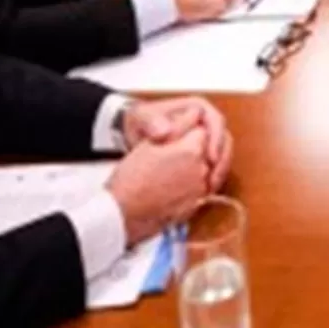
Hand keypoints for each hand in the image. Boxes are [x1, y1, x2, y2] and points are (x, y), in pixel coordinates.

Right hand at [106, 128, 209, 244]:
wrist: (122, 213)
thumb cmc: (131, 178)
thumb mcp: (149, 143)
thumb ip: (178, 125)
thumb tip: (195, 114)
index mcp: (192, 148)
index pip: (201, 131)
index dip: (187, 134)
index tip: (174, 141)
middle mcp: (202, 168)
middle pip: (206, 151)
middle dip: (193, 151)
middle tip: (169, 159)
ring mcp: (200, 189)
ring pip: (206, 171)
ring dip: (194, 169)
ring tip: (169, 174)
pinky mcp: (197, 206)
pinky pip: (201, 191)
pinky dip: (192, 187)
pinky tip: (173, 188)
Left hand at [121, 97, 233, 190]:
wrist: (133, 132)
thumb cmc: (140, 121)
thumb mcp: (142, 117)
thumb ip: (152, 122)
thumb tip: (166, 132)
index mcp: (198, 109)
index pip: (216, 121)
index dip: (217, 140)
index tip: (210, 158)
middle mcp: (206, 123)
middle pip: (224, 140)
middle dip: (222, 161)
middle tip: (213, 179)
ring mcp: (206, 139)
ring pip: (222, 154)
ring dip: (219, 172)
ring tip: (210, 189)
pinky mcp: (202, 154)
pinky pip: (213, 166)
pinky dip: (211, 178)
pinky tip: (204, 192)